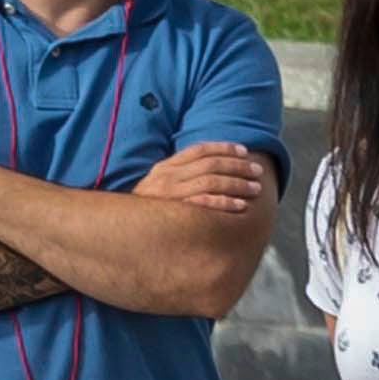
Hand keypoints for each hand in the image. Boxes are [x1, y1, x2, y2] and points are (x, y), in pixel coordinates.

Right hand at [141, 138, 279, 213]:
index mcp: (164, 167)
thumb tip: (210, 169)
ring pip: (211, 181)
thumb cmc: (146, 211)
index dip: (224, 148)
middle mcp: (166, 177)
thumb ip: (178, 176)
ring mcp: (168, 195)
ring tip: (255, 189)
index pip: (199, 149)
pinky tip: (240, 206)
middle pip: (210, 164)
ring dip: (237, 184)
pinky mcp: (172, 212)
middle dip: (238, 167)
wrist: (121, 232)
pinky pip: (204, 203)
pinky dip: (225, 202)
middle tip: (257, 172)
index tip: (244, 151)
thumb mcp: (156, 187)